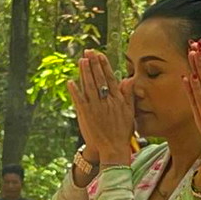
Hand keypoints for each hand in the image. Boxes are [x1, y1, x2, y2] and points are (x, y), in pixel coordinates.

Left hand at [67, 49, 134, 171]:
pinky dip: (75, 91)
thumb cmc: (123, 131)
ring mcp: (96, 107)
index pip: (110, 79)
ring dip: (85, 73)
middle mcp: (106, 101)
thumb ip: (129, 95)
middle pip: (99, 79)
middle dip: (93, 64)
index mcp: (117, 100)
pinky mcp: (86, 114)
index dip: (104, 66)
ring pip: (89, 86)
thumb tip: (128, 80)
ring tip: (81, 60)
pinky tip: (71, 81)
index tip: (100, 55)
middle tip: (88, 51)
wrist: (113, 148)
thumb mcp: (130, 112)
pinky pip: (79, 100)